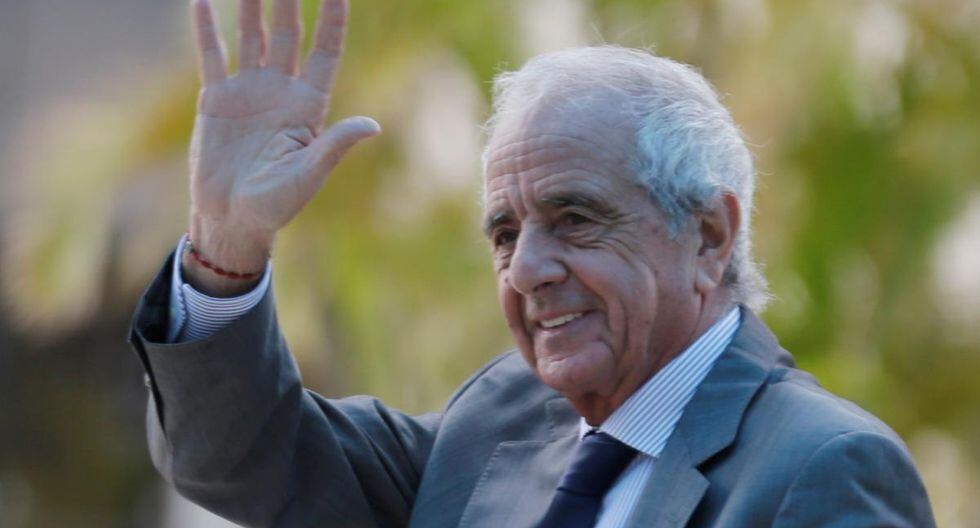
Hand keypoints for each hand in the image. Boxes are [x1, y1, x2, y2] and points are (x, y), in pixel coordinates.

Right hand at [184, 0, 378, 294]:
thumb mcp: (309, 175)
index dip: (333, 16)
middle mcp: (282, 90)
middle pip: (289, 32)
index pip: (326, 49)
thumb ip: (334, 146)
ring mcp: (249, 91)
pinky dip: (207, 28)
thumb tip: (373, 125)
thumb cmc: (277, 205)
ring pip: (252, 34)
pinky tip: (203, 0)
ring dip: (252, 3)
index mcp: (309, 105)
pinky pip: (213, 55)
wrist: (232, 219)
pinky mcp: (216, 99)